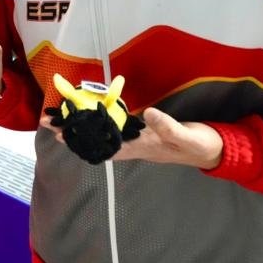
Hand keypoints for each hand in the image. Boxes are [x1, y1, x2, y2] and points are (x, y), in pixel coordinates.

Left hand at [40, 108, 223, 168]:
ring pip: (103, 133)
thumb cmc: (200, 144)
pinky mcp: (144, 130)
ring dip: (82, 126)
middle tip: (46, 121)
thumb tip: (145, 113)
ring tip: (60, 117)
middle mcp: (134, 145)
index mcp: (140, 147)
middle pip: (96, 139)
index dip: (80, 139)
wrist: (215, 150)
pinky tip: (91, 114)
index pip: (102, 144)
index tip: (58, 132)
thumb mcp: (186, 136)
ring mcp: (138, 139)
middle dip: (71, 131)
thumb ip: (167, 126)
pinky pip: (116, 126)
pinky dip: (101, 120)